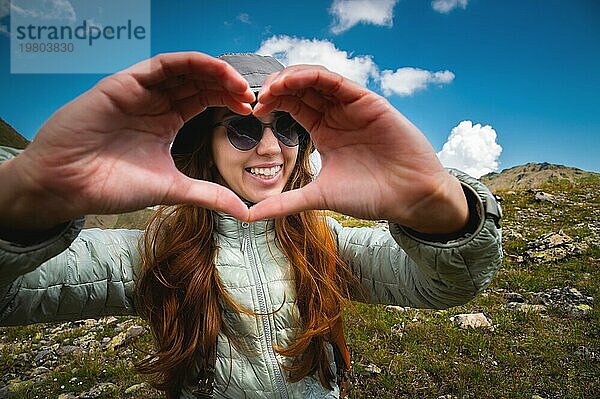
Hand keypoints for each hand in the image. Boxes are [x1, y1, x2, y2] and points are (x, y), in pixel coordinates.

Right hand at [0, 52, 254, 229]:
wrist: (67, 186)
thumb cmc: (112, 185)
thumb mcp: (172, 188)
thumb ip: (209, 195)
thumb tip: (244, 212)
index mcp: (166, 121)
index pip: (204, 99)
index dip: (228, 99)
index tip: (251, 110)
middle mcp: (154, 102)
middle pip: (198, 81)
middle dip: (227, 84)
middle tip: (250, 96)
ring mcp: (139, 91)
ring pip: (183, 68)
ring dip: (213, 71)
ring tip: (237, 83)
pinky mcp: (123, 84)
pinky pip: (160, 64)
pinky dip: (189, 63)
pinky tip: (212, 70)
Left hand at [251, 65, 467, 233]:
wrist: (409, 198)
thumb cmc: (370, 196)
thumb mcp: (318, 197)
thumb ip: (284, 202)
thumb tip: (249, 216)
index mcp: (324, 132)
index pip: (292, 106)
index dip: (271, 103)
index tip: (251, 112)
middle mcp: (336, 115)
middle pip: (300, 88)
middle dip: (275, 88)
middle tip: (254, 97)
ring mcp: (352, 106)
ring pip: (315, 79)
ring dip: (290, 78)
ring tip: (270, 88)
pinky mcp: (368, 101)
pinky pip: (336, 81)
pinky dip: (312, 76)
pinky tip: (292, 82)